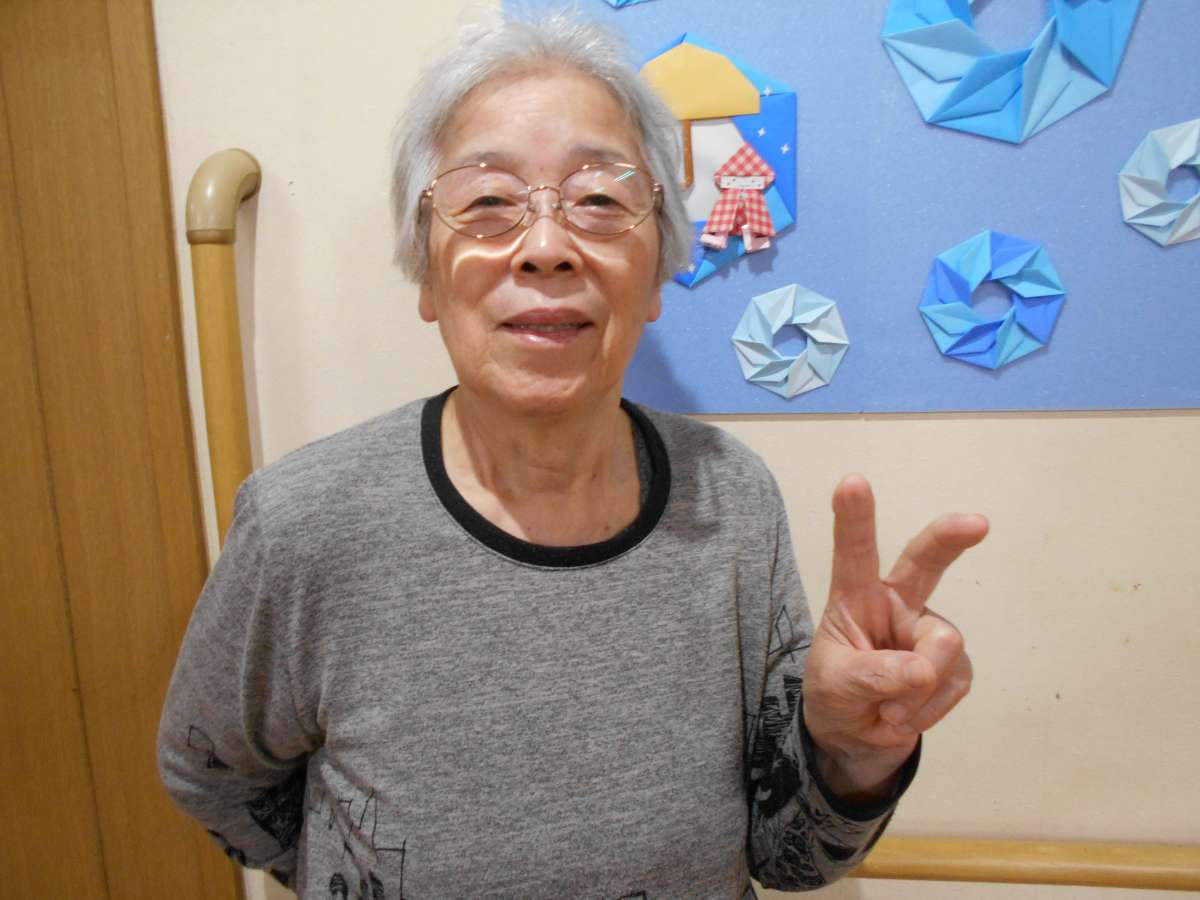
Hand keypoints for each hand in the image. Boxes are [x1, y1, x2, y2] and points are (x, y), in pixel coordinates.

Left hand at [802, 474, 987, 801]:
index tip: (852, 481)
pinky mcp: (952, 666)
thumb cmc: (836, 691)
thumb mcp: (836, 684)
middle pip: (927, 562)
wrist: (853, 736)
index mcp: (856, 596)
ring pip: (942, 647)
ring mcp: (928, 632)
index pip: (854, 553)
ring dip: (915, 689)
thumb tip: (924, 670)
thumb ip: (873, 674)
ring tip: (885, 708)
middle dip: (950, 539)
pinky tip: (901, 716)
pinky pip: (953, 682)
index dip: (854, 518)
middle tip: (977, 524)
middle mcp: (896, 603)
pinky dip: (927, 709)